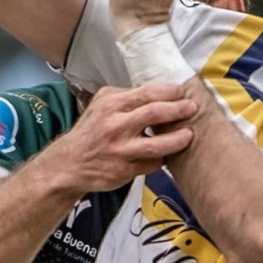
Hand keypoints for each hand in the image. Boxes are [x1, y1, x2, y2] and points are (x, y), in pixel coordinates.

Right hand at [49, 85, 197, 190]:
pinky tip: (167, 154)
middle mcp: (115, 127)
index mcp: (111, 105)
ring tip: (189, 135)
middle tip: (192, 109)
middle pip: (155, 114)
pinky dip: (162, 158)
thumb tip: (158, 92)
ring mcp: (120, 151)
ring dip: (178, 139)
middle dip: (178, 110)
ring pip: (157, 145)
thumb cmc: (90, 131)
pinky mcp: (123, 171)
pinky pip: (151, 164)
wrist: (69, 163)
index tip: (182, 91)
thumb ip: (126, 97)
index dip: (169, 92)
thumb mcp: (101, 105)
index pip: (146, 93)